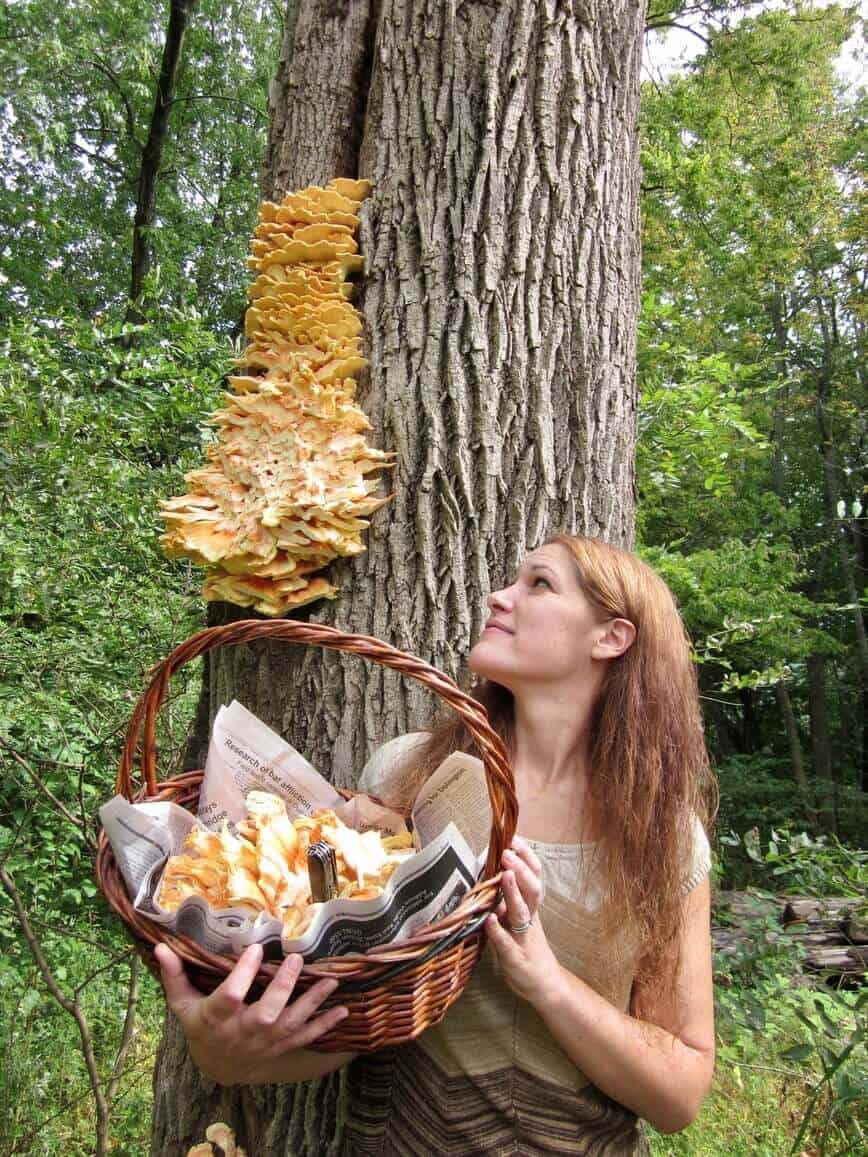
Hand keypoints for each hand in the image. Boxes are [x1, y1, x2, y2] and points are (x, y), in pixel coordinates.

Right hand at [155, 942, 347, 1084]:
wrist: (218, 1067)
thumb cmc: (200, 1026)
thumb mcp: (183, 1004)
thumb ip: (175, 975)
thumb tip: (161, 946)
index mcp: (216, 1018)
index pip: (230, 996)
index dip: (242, 974)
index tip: (256, 948)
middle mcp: (242, 1032)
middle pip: (265, 1012)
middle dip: (283, 987)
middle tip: (297, 959)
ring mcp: (264, 1042)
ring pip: (291, 1024)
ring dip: (312, 1003)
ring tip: (330, 980)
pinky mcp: (281, 1047)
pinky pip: (305, 1038)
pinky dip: (325, 1026)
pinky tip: (343, 1010)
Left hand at [485, 838, 561, 1006]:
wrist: (545, 985)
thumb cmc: (529, 948)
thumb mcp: (522, 920)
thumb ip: (512, 899)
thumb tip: (497, 873)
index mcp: (531, 908)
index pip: (534, 877)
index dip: (527, 857)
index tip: (515, 838)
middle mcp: (530, 919)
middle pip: (532, 890)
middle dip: (521, 869)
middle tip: (508, 852)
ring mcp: (523, 938)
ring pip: (521, 912)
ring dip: (513, 893)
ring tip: (505, 875)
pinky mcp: (515, 958)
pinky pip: (506, 943)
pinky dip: (497, 931)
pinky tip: (489, 921)